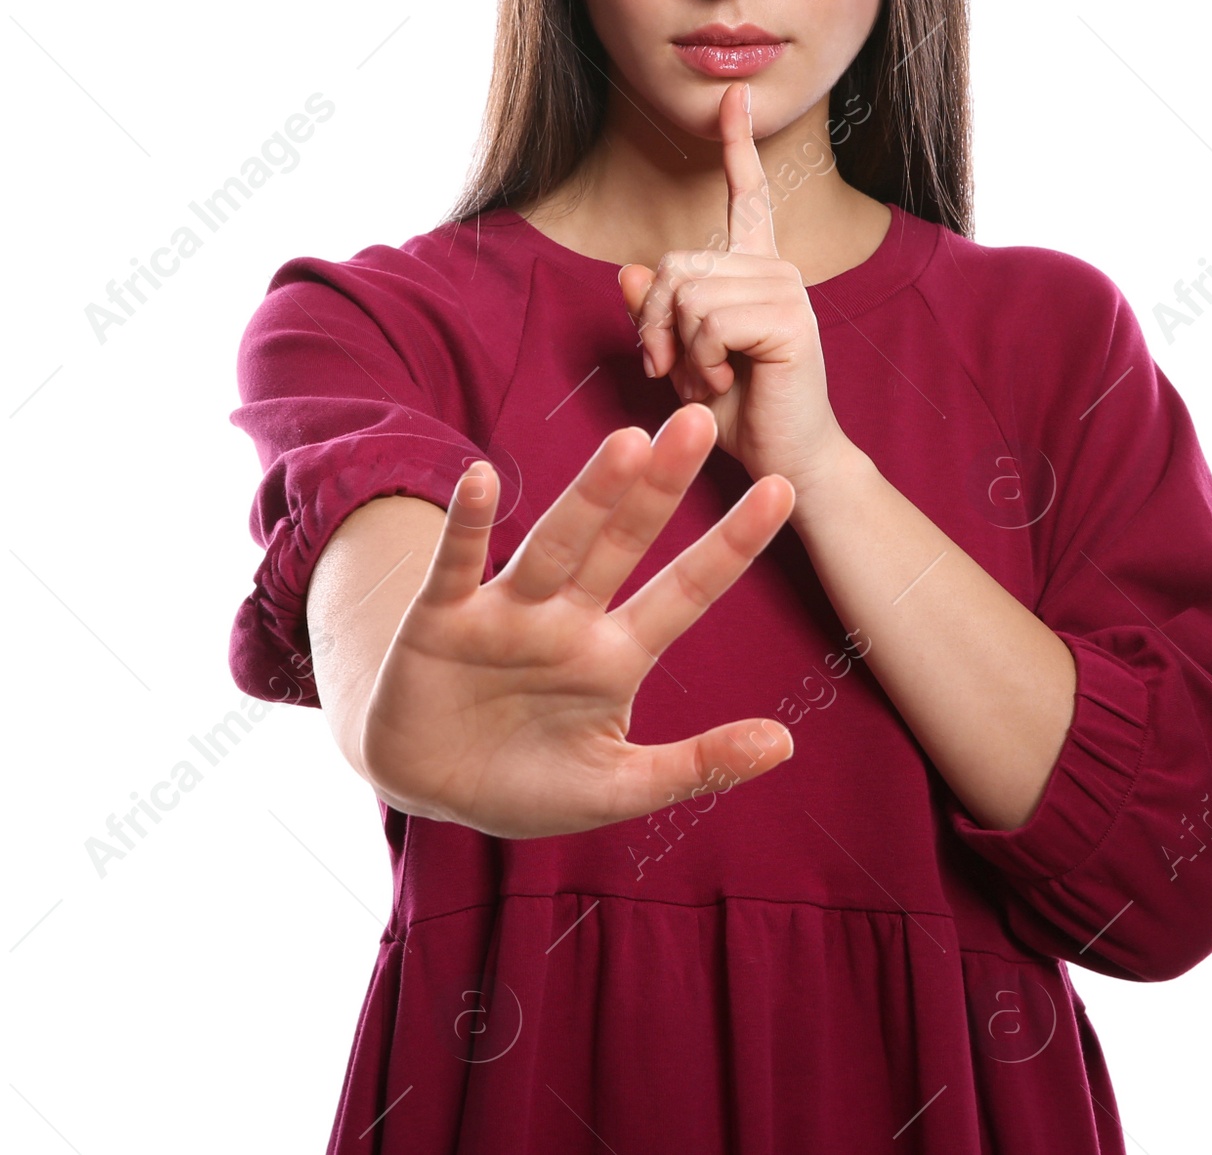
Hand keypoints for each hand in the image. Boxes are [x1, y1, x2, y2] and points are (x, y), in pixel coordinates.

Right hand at [357, 404, 796, 837]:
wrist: (425, 788)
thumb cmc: (528, 783)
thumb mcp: (618, 788)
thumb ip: (697, 765)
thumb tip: (786, 744)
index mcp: (616, 655)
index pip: (686, 591)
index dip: (731, 544)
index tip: (782, 490)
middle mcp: (567, 618)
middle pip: (623, 544)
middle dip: (660, 488)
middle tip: (700, 421)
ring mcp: (506, 612)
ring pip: (555, 546)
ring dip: (589, 496)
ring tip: (628, 443)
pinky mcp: (441, 619)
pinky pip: (457, 564)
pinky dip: (468, 524)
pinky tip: (483, 477)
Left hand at [617, 80, 855, 498]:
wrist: (784, 461)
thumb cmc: (739, 412)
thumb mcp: (683, 359)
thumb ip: (658, 314)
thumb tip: (628, 269)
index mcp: (755, 270)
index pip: (748, 196)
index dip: (737, 145)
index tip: (732, 96)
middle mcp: (775, 268)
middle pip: (676, 263)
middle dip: (656, 323)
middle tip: (674, 369)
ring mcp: (787, 289)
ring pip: (688, 293)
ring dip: (680, 350)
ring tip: (706, 380)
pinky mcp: (790, 317)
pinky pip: (708, 320)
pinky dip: (700, 362)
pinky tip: (724, 383)